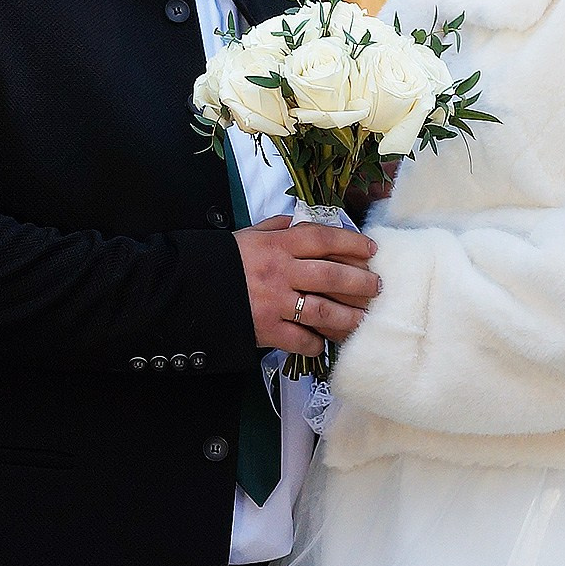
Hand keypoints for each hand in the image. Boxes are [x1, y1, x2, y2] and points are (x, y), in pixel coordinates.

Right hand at [235, 217, 381, 357]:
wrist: (187, 288)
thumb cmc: (222, 260)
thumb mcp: (247, 235)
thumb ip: (274, 228)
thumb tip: (295, 222)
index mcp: (277, 244)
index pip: (324, 239)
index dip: (352, 243)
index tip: (371, 249)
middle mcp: (280, 271)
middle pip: (332, 275)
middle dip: (360, 282)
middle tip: (377, 288)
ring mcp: (274, 302)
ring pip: (323, 309)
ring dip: (349, 317)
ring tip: (364, 319)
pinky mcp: (266, 329)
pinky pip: (301, 339)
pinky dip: (316, 343)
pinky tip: (324, 343)